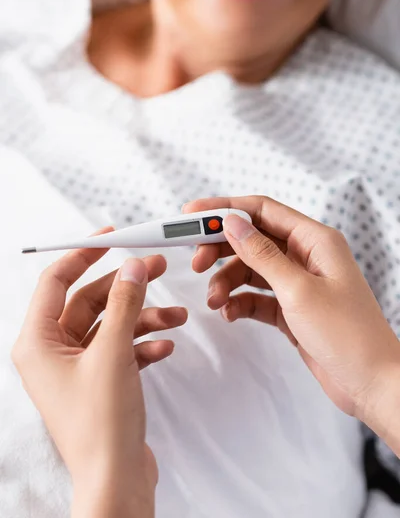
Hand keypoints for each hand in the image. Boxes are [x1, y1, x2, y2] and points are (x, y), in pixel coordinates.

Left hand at [12, 228, 187, 517]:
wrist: (117, 481)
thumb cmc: (101, 425)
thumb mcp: (113, 353)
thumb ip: (124, 303)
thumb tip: (132, 266)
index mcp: (38, 342)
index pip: (56, 281)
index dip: (83, 254)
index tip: (111, 237)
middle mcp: (53, 352)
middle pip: (91, 300)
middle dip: (127, 286)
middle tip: (158, 266)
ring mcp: (77, 368)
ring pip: (111, 324)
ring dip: (144, 317)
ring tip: (179, 317)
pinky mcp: (100, 381)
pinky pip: (121, 348)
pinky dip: (143, 343)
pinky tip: (166, 345)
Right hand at [183, 197, 399, 449]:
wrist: (370, 384)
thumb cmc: (348, 335)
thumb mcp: (297, 290)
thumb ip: (261, 254)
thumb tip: (232, 222)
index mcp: (315, 240)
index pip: (262, 211)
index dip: (225, 208)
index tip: (193, 215)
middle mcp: (305, 256)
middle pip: (252, 239)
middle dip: (221, 249)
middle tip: (196, 262)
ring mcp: (298, 283)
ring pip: (250, 270)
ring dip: (227, 282)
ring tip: (214, 300)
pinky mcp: (291, 308)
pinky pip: (256, 297)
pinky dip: (239, 302)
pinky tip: (230, 313)